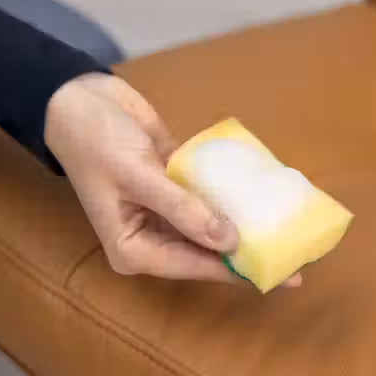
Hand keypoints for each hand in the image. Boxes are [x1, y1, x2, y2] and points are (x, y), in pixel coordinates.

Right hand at [45, 73, 301, 285]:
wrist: (84, 101)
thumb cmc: (98, 143)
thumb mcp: (138, 177)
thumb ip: (182, 210)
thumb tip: (229, 241)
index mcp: (133, 248)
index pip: (191, 265)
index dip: (233, 270)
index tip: (278, 275)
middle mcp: (151, 235)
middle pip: (204, 250)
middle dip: (242, 251)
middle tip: (291, 255)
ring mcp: (166, 210)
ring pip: (209, 224)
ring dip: (241, 223)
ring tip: (284, 229)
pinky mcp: (176, 185)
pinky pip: (207, 196)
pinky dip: (230, 196)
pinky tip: (261, 197)